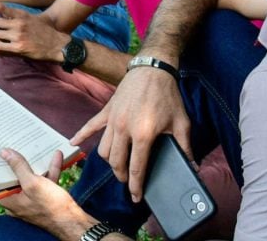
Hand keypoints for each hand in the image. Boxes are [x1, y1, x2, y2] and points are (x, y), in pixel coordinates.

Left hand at [0, 0, 66, 61]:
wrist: (57, 45)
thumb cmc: (45, 31)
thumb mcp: (34, 18)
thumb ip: (20, 15)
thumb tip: (7, 12)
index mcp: (21, 15)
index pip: (1, 6)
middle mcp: (18, 24)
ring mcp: (17, 36)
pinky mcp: (18, 48)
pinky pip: (0, 45)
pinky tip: (1, 43)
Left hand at [0, 149, 99, 239]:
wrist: (73, 221)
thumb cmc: (50, 206)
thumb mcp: (32, 183)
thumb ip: (18, 167)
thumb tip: (4, 153)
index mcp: (10, 200)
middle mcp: (19, 201)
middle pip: (15, 178)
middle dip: (18, 162)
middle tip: (14, 146)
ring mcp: (33, 199)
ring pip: (32, 178)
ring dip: (37, 164)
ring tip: (35, 148)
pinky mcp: (46, 197)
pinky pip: (46, 181)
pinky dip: (50, 169)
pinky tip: (56, 156)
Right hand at [71, 66, 190, 202]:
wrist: (153, 69)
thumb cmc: (168, 95)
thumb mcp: (181, 123)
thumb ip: (185, 147)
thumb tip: (193, 167)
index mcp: (144, 135)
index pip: (136, 168)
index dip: (136, 186)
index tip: (136, 197)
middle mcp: (125, 130)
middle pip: (116, 162)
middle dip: (121, 176)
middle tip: (128, 181)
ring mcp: (113, 120)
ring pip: (103, 150)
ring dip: (109, 162)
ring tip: (117, 166)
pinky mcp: (107, 111)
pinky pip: (90, 126)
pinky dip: (80, 135)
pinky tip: (73, 144)